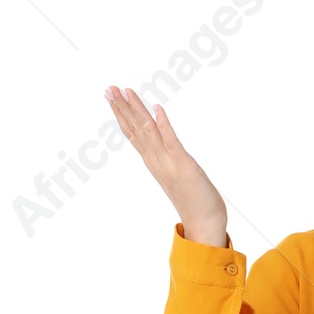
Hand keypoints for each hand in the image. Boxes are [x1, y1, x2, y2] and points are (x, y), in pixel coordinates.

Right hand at [104, 86, 228, 244]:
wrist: (204, 224)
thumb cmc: (195, 202)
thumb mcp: (176, 176)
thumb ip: (168, 162)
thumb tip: (165, 149)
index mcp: (154, 162)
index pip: (133, 134)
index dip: (121, 115)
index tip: (112, 98)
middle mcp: (156, 161)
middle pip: (135, 129)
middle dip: (122, 108)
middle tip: (109, 89)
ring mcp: (168, 162)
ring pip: (147, 131)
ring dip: (136, 110)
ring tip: (125, 91)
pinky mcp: (183, 165)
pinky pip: (171, 140)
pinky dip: (164, 123)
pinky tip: (157, 108)